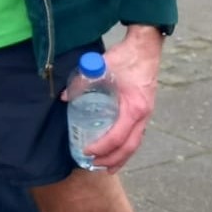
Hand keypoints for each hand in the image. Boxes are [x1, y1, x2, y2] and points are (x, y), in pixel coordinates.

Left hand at [77, 26, 162, 172]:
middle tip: (94, 165)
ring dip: (121, 156)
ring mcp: (147, 113)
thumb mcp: (100, 67)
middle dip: (112, 160)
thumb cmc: (125, 56)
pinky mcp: (145, 109)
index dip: (102, 147)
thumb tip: (64, 97)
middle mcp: (144, 115)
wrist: (146, 45)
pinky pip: (136, 134)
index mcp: (135, 108)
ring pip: (135, 142)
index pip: (118, 136)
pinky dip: (126, 145)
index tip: (87, 151)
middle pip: (130, 146)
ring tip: (106, 166)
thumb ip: (81, 81)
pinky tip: (116, 148)